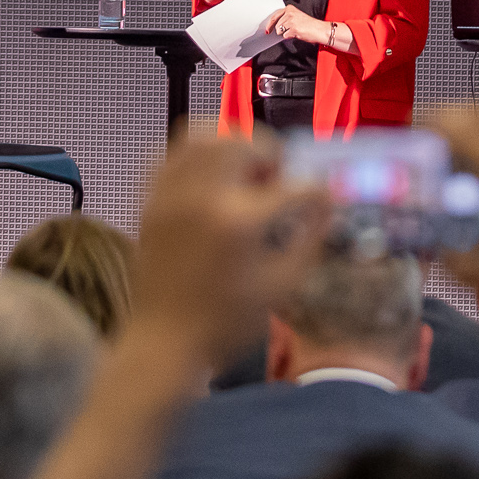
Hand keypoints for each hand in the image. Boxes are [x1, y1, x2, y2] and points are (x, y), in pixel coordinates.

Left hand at [123, 134, 332, 370]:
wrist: (163, 342)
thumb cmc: (228, 322)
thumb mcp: (282, 286)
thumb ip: (309, 238)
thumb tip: (327, 204)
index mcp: (240, 220)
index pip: (293, 184)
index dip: (316, 191)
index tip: (322, 199)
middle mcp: (203, 195)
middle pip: (244, 143)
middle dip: (270, 154)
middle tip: (278, 180)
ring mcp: (172, 193)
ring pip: (203, 136)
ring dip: (232, 144)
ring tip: (244, 171)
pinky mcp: (151, 200)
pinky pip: (172, 154)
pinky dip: (196, 154)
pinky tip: (211, 178)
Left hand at [267, 7, 335, 48]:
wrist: (320, 30)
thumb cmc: (310, 25)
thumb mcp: (297, 17)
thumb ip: (286, 18)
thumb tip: (274, 25)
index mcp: (290, 8)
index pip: (275, 16)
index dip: (270, 24)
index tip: (267, 29)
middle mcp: (290, 13)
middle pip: (276, 25)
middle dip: (280, 30)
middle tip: (289, 31)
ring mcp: (291, 21)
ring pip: (279, 31)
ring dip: (285, 33)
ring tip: (295, 31)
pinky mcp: (293, 29)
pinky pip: (285, 36)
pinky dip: (290, 37)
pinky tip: (297, 34)